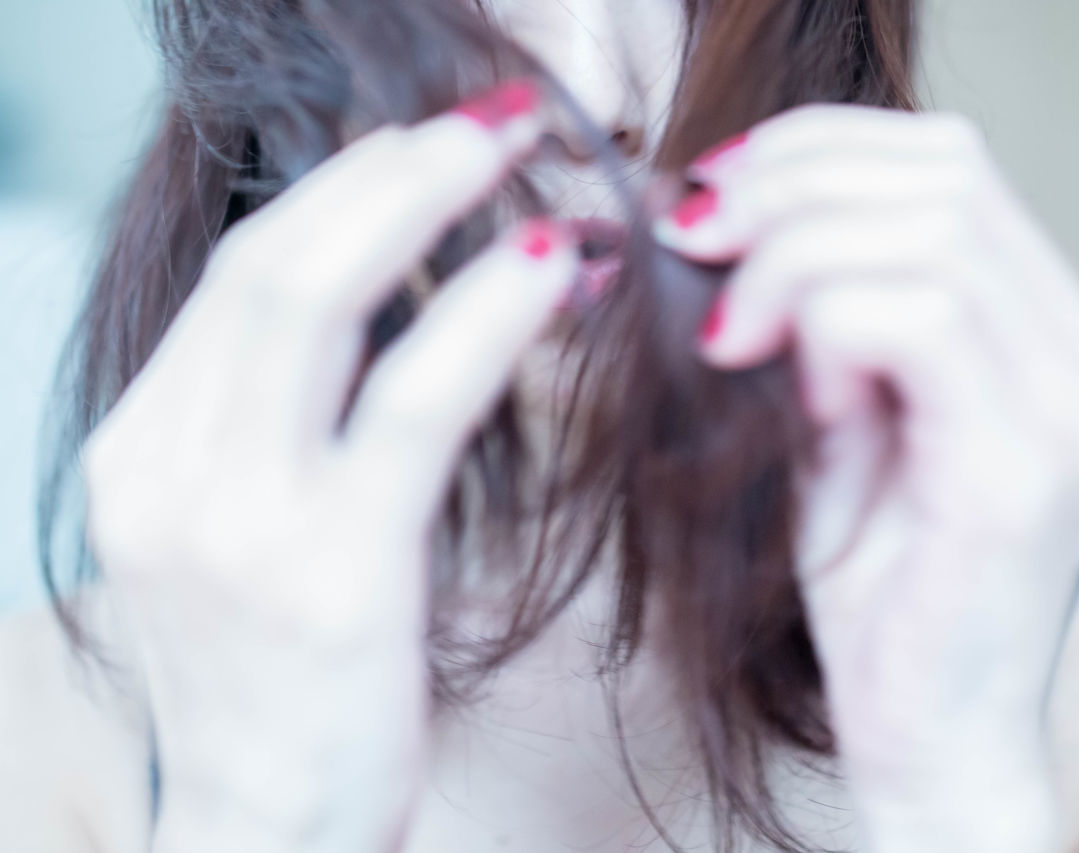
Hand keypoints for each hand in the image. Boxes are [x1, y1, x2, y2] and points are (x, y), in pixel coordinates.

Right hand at [81, 82, 577, 852]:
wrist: (264, 840)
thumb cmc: (280, 684)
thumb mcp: (242, 538)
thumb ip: (280, 426)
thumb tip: (392, 307)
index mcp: (142, 450)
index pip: (241, 275)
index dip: (342, 188)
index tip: (424, 142)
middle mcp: (168, 469)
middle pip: (271, 258)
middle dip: (386, 165)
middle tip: (490, 115)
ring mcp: (238, 521)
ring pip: (321, 302)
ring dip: (431, 203)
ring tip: (525, 153)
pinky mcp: (332, 575)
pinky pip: (410, 404)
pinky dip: (482, 318)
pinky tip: (548, 267)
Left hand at [654, 104, 1078, 851]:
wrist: (927, 737)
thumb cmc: (877, 587)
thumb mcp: (844, 417)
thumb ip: (823, 312)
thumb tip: (729, 210)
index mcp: (1054, 333)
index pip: (948, 163)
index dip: (816, 150)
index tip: (713, 196)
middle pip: (941, 176)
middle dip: (789, 189)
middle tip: (696, 243)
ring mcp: (1072, 409)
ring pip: (928, 234)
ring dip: (794, 263)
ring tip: (735, 340)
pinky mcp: (1024, 469)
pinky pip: (915, 321)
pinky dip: (824, 328)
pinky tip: (793, 390)